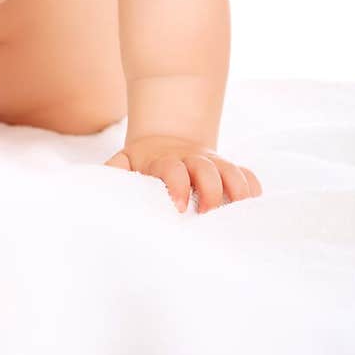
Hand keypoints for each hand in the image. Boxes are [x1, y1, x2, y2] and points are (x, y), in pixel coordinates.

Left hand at [105, 134, 262, 213]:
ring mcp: (214, 164)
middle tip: (207, 215)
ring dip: (237, 193)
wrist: (167, 138)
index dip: (177, 187)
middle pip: (209, 170)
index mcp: (166, 161)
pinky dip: (253, 190)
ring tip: (236, 217)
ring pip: (233, 172)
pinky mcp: (229, 170)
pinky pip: (248, 176)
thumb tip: (101, 186)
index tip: (178, 208)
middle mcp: (193, 160)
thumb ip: (114, 171)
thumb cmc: (142, 163)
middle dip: (212, 193)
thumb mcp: (124, 161)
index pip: (174, 170)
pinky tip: (251, 210)